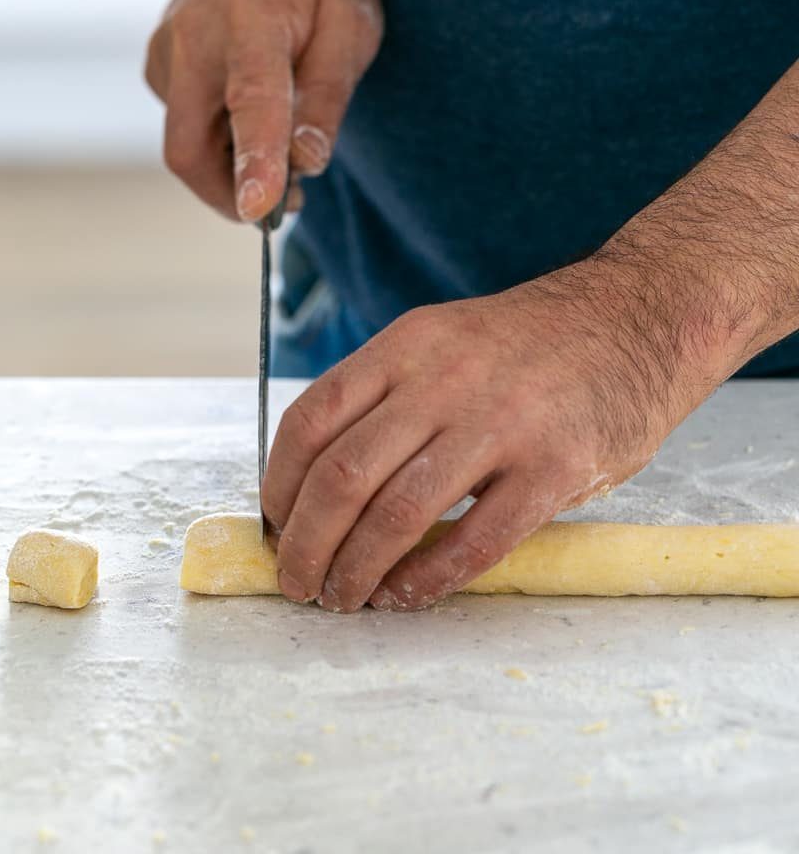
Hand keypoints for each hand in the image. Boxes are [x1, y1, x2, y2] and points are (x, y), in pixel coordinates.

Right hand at [145, 0, 382, 220]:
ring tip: (284, 149)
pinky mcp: (159, 74)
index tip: (259, 209)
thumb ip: (328, 96)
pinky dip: (223, 147)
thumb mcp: (350, 26)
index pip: (250, 101)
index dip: (254, 162)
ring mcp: (165, 57)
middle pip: (189, 149)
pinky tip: (254, 119)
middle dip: (233, 196)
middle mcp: (191, 39)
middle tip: (290, 201)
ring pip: (188, 148)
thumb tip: (307, 162)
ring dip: (233, 172)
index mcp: (250, 17)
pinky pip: (189, 132)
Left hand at [262, 256, 719, 611]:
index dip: (279, 485)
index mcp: (408, 344)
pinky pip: (475, 541)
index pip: (311, 420)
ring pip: (398, 514)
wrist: (639, 316)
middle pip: (342, 477)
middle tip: (298, 581)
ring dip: (356, 570)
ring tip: (343, 597)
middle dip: (305, 544)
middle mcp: (444, 380)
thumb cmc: (533, 343)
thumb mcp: (447, 338)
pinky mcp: (554, 467)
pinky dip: (428, 580)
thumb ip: (391, 393)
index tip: (276, 525)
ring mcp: (501, 423)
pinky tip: (407, 595)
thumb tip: (325, 480)